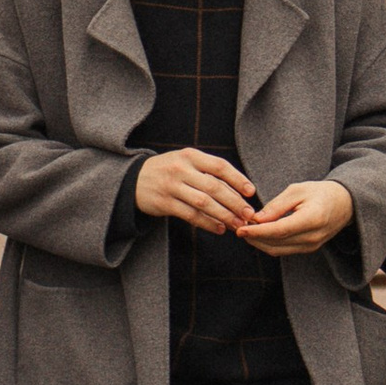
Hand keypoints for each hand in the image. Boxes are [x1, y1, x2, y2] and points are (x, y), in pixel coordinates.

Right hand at [134, 147, 257, 234]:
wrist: (134, 179)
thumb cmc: (169, 170)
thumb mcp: (186, 162)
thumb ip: (209, 171)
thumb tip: (240, 190)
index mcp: (190, 156)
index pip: (220, 166)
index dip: (238, 179)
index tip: (251, 192)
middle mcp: (181, 169)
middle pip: (214, 187)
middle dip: (234, 202)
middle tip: (248, 214)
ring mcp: (171, 186)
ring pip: (204, 203)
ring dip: (224, 215)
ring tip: (237, 224)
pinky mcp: (164, 203)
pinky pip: (191, 215)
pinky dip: (207, 224)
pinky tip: (219, 229)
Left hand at [238, 179, 354, 258]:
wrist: (345, 204)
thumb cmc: (320, 193)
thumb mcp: (298, 190)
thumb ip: (277, 206)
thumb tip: (257, 219)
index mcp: (312, 219)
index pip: (279, 230)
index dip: (257, 232)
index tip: (241, 229)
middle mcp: (312, 237)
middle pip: (275, 243)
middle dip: (254, 238)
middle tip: (238, 227)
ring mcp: (311, 246)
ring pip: (277, 250)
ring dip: (259, 243)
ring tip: (245, 230)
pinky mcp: (308, 249)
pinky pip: (283, 250)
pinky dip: (268, 244)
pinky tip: (258, 234)